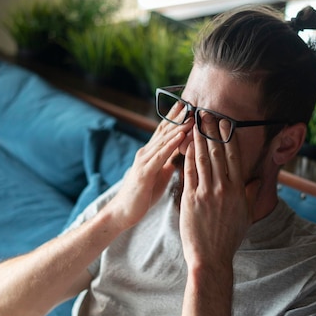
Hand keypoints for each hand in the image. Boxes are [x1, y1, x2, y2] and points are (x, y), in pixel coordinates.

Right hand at [107, 101, 191, 230]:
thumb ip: (166, 163)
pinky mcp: (145, 172)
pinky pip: (161, 155)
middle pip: (163, 130)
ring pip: (163, 140)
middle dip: (177, 117)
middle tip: (191, 102)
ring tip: (191, 116)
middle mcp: (146, 153)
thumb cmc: (142, 195)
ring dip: (178, 127)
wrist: (123, 212)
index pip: (164, 131)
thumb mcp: (159, 175)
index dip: (175, 118)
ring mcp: (144, 161)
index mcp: (150, 154)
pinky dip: (172, 144)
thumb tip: (177, 156)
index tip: (188, 106)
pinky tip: (181, 136)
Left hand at [179, 114, 260, 270]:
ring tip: (193, 124)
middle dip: (210, 131)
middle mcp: (223, 188)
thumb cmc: (229, 237)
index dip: (228, 136)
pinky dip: (186, 157)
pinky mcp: (190, 199)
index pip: (233, 156)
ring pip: (201, 159)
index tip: (224, 122)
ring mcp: (206, 193)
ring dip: (197, 139)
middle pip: (217, 152)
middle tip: (205, 114)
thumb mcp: (246, 215)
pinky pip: (188, 173)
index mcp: (238, 190)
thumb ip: (251, 194)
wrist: (211, 257)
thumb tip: (257, 180)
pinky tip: (184, 145)